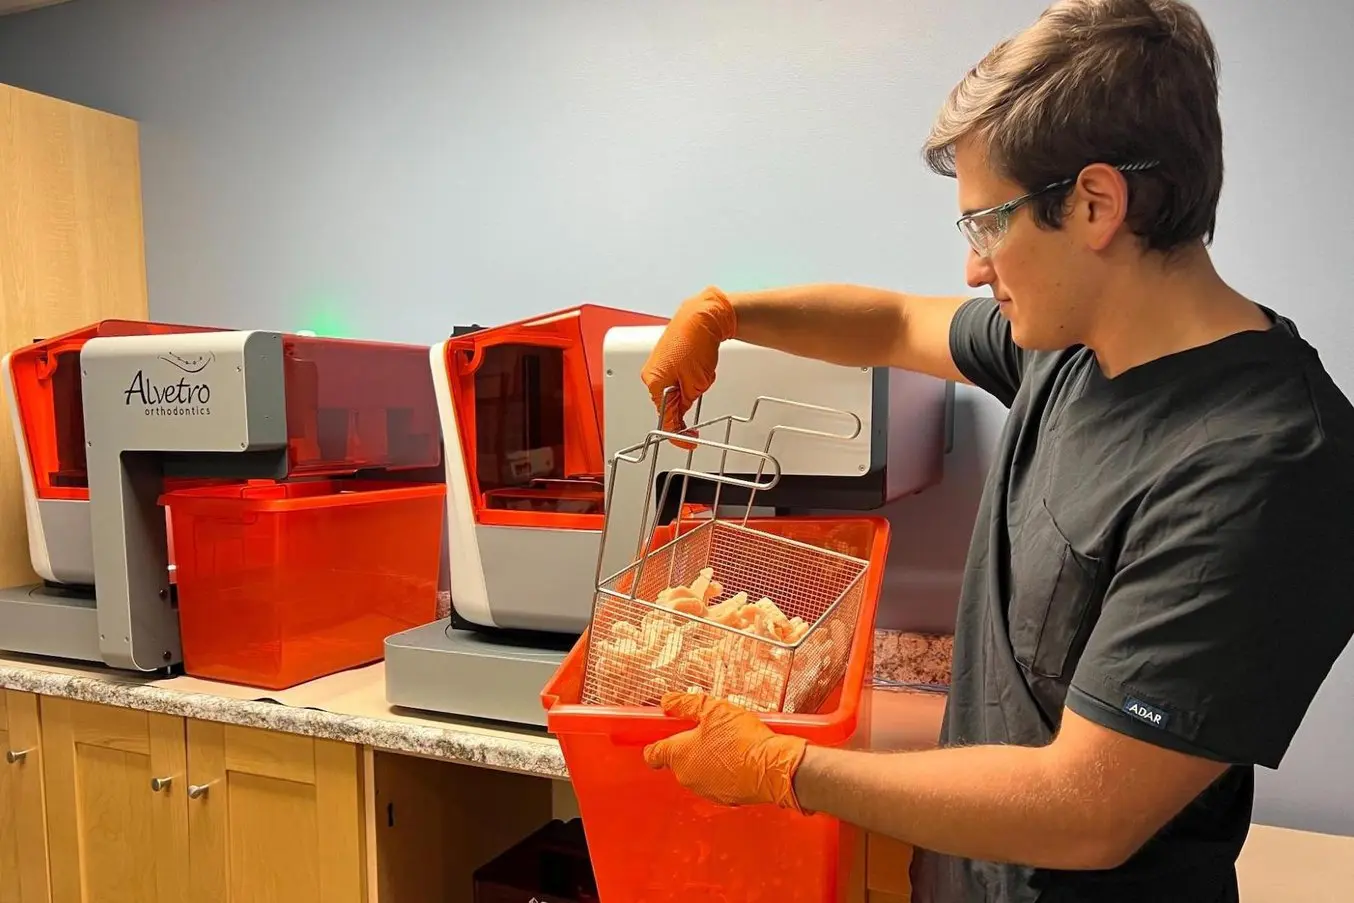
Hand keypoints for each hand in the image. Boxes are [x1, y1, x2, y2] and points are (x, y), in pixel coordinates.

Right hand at [639, 287, 737, 443]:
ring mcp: (656, 365)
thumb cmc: (697, 342)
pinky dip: (686, 379)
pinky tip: (696, 366)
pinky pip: (674, 378)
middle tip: (701, 389)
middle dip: (686, 403)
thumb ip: (686, 404)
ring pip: (672, 391)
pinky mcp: (664, 358)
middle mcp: (650, 375)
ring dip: (687, 390)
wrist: (702, 316)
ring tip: (700, 371)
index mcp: (654, 383)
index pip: (665, 419)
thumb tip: (681, 414)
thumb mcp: (697, 384)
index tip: (690, 442)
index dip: (679, 435)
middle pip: (667, 405)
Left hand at [642, 692, 807, 810]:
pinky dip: (724, 769)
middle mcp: (688, 777)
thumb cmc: (743, 740)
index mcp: (679, 756)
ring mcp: (706, 790)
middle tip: (708, 728)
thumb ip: (686, 704)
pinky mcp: (725, 798)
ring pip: (699, 770)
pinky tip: (739, 756)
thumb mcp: (714, 709)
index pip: (653, 753)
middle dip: (690, 744)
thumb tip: (668, 701)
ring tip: (729, 741)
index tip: (664, 731)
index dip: (656, 741)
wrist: (774, 768)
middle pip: (679, 759)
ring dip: (708, 757)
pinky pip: (717, 780)